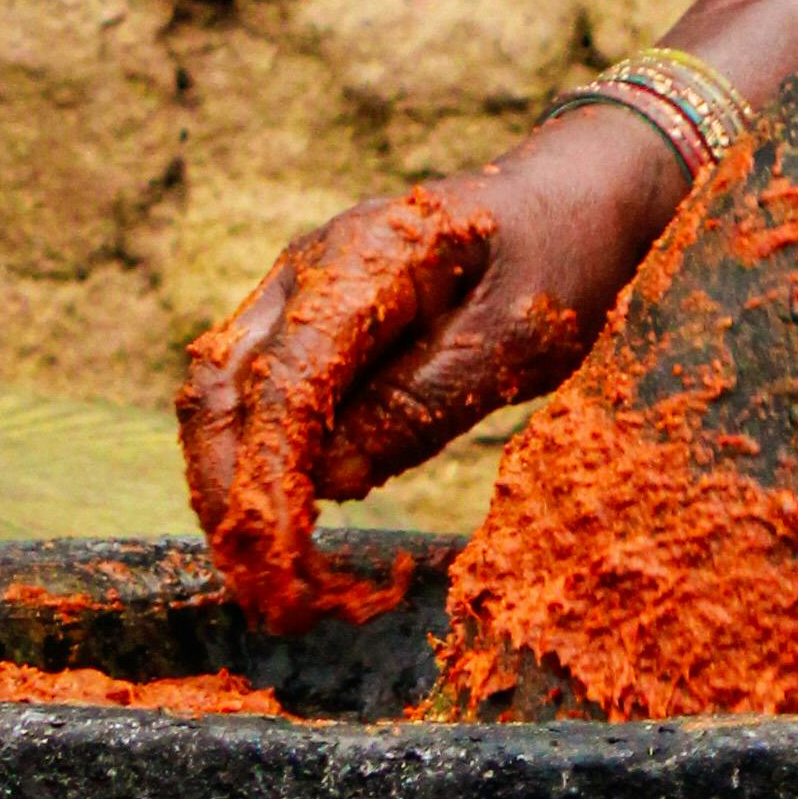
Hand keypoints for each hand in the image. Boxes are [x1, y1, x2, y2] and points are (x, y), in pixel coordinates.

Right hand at [177, 106, 676, 624]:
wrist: (574, 200)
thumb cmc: (556, 259)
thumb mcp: (514, 336)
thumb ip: (421, 404)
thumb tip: (329, 482)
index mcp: (360, 256)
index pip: (285, 379)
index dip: (268, 480)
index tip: (279, 567)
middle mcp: (305, 271)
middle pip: (223, 389)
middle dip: (229, 498)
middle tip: (269, 598)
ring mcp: (297, 296)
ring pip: (226, 399)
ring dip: (235, 492)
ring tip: (275, 584)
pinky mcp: (308, 330)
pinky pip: (261, 402)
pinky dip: (263, 470)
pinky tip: (293, 535)